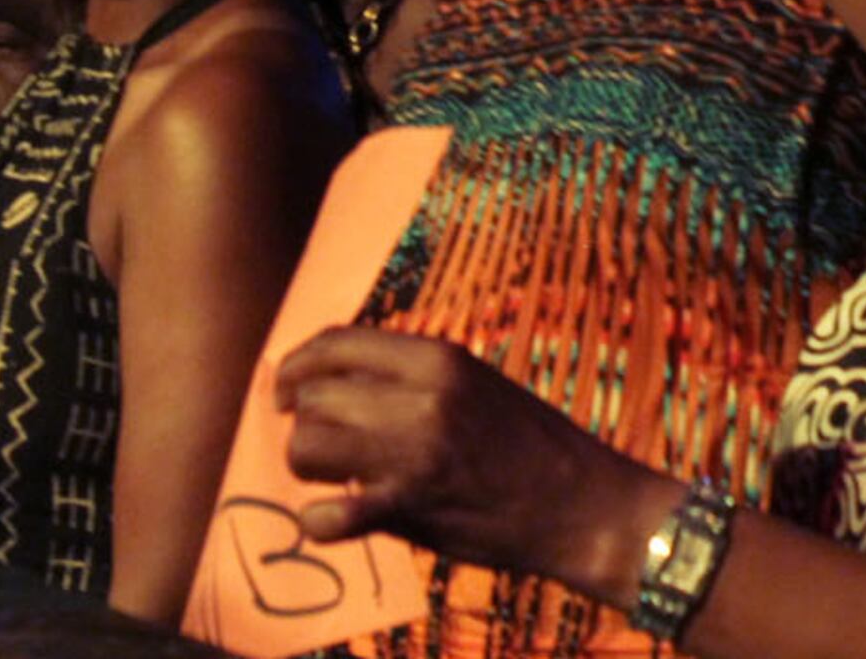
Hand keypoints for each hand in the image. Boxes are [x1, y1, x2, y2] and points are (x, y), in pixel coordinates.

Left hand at [276, 329, 663, 590]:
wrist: (581, 503)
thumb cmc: (527, 443)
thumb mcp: (472, 384)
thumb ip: (411, 378)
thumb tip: (339, 382)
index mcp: (435, 357)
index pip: (335, 343)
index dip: (296, 365)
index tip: (284, 390)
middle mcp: (420, 396)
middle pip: (312, 395)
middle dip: (301, 421)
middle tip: (316, 444)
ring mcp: (414, 452)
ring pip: (307, 446)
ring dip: (307, 467)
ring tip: (330, 479)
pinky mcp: (412, 507)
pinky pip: (331, 514)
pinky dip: (318, 521)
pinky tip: (329, 520)